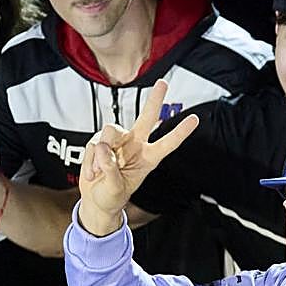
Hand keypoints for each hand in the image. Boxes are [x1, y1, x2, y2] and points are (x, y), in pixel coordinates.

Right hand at [78, 78, 197, 236]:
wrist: (96, 201)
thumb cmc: (111, 197)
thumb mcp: (115, 189)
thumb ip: (111, 169)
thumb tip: (103, 148)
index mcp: (148, 159)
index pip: (167, 144)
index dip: (180, 132)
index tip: (194, 119)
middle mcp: (134, 146)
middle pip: (146, 118)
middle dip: (154, 100)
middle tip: (163, 83)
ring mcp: (117, 142)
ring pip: (111, 131)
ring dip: (101, 153)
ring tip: (98, 173)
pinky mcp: (100, 142)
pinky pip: (94, 143)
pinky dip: (90, 160)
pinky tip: (92, 173)